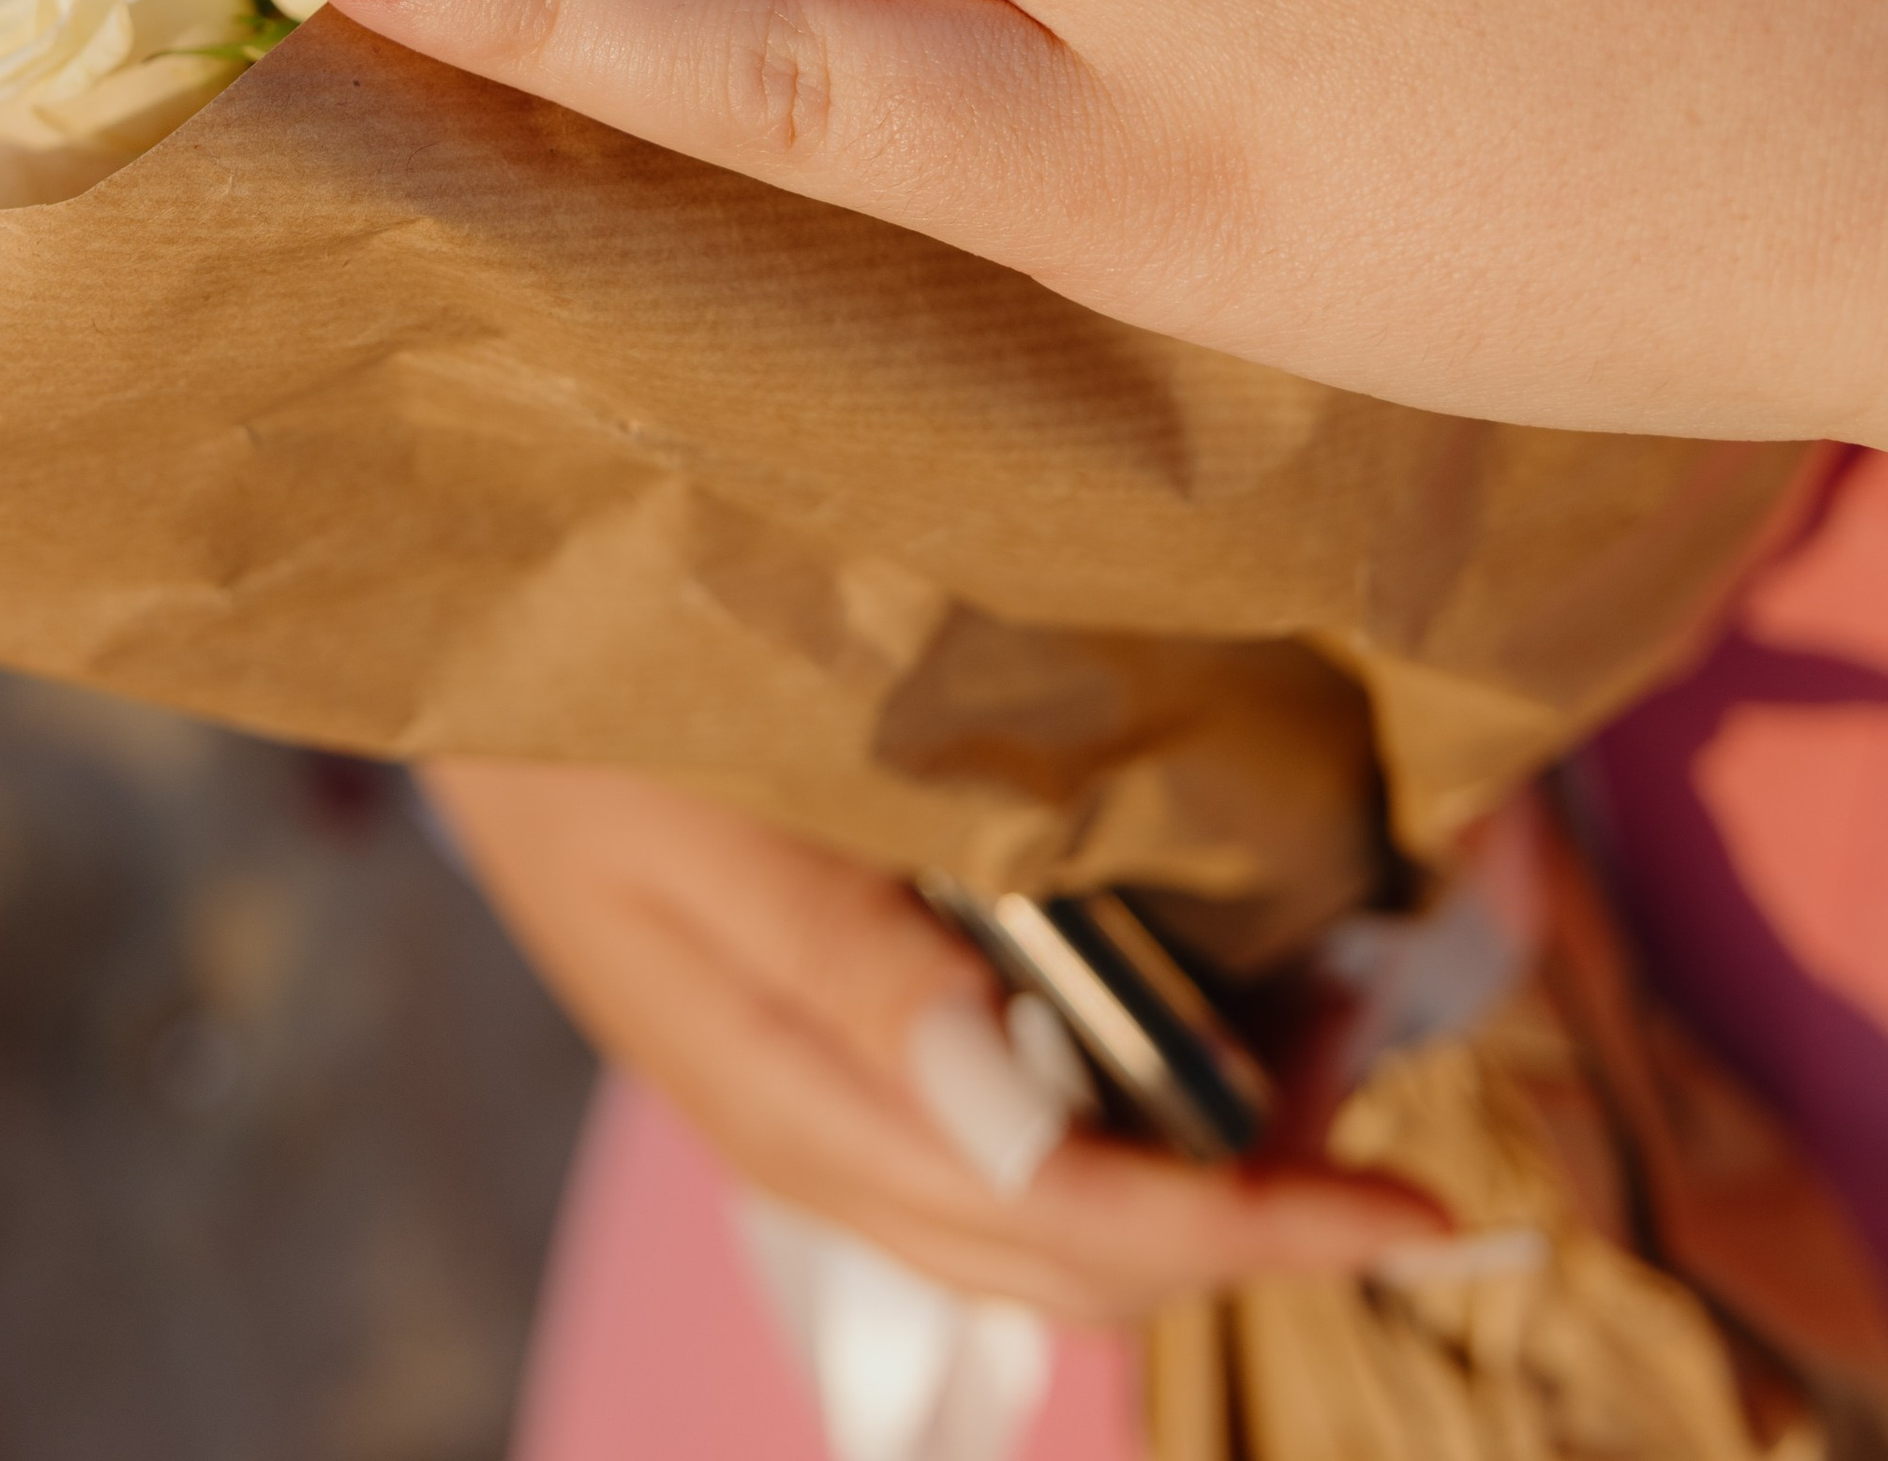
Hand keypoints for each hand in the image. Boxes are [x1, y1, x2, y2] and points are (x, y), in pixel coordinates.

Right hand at [417, 757, 1439, 1314]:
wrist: (461, 627)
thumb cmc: (580, 699)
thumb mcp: (696, 818)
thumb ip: (852, 974)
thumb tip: (1030, 1141)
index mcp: (799, 1093)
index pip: (1070, 1226)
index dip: (1256, 1228)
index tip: (1426, 1205)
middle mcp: (819, 1129)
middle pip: (1072, 1258)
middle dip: (1256, 1216)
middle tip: (1412, 1113)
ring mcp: (813, 1094)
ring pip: (1039, 1225)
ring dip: (1201, 1176)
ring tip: (1335, 1065)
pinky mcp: (816, 1039)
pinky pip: (993, 1149)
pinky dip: (1122, 1126)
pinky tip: (1192, 1035)